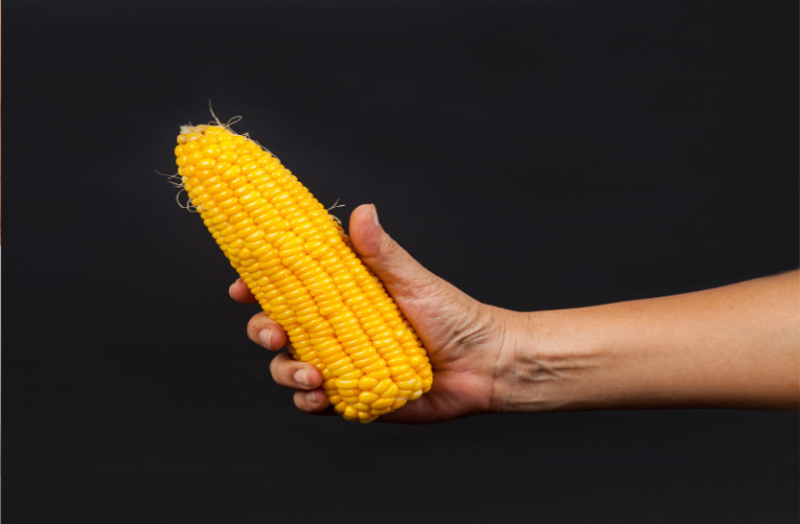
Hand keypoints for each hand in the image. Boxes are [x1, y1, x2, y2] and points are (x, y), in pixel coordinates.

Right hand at [229, 203, 520, 421]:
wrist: (484, 366)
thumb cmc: (453, 316)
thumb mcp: (414, 281)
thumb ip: (382, 253)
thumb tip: (362, 211)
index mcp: (345, 294)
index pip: (290, 285)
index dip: (258, 285)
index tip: (241, 286)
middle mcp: (336, 328)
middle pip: (278, 326)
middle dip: (263, 330)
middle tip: (276, 333)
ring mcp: (341, 364)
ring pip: (288, 366)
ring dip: (286, 372)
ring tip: (312, 377)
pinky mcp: (352, 396)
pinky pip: (314, 402)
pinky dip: (308, 402)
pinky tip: (320, 397)